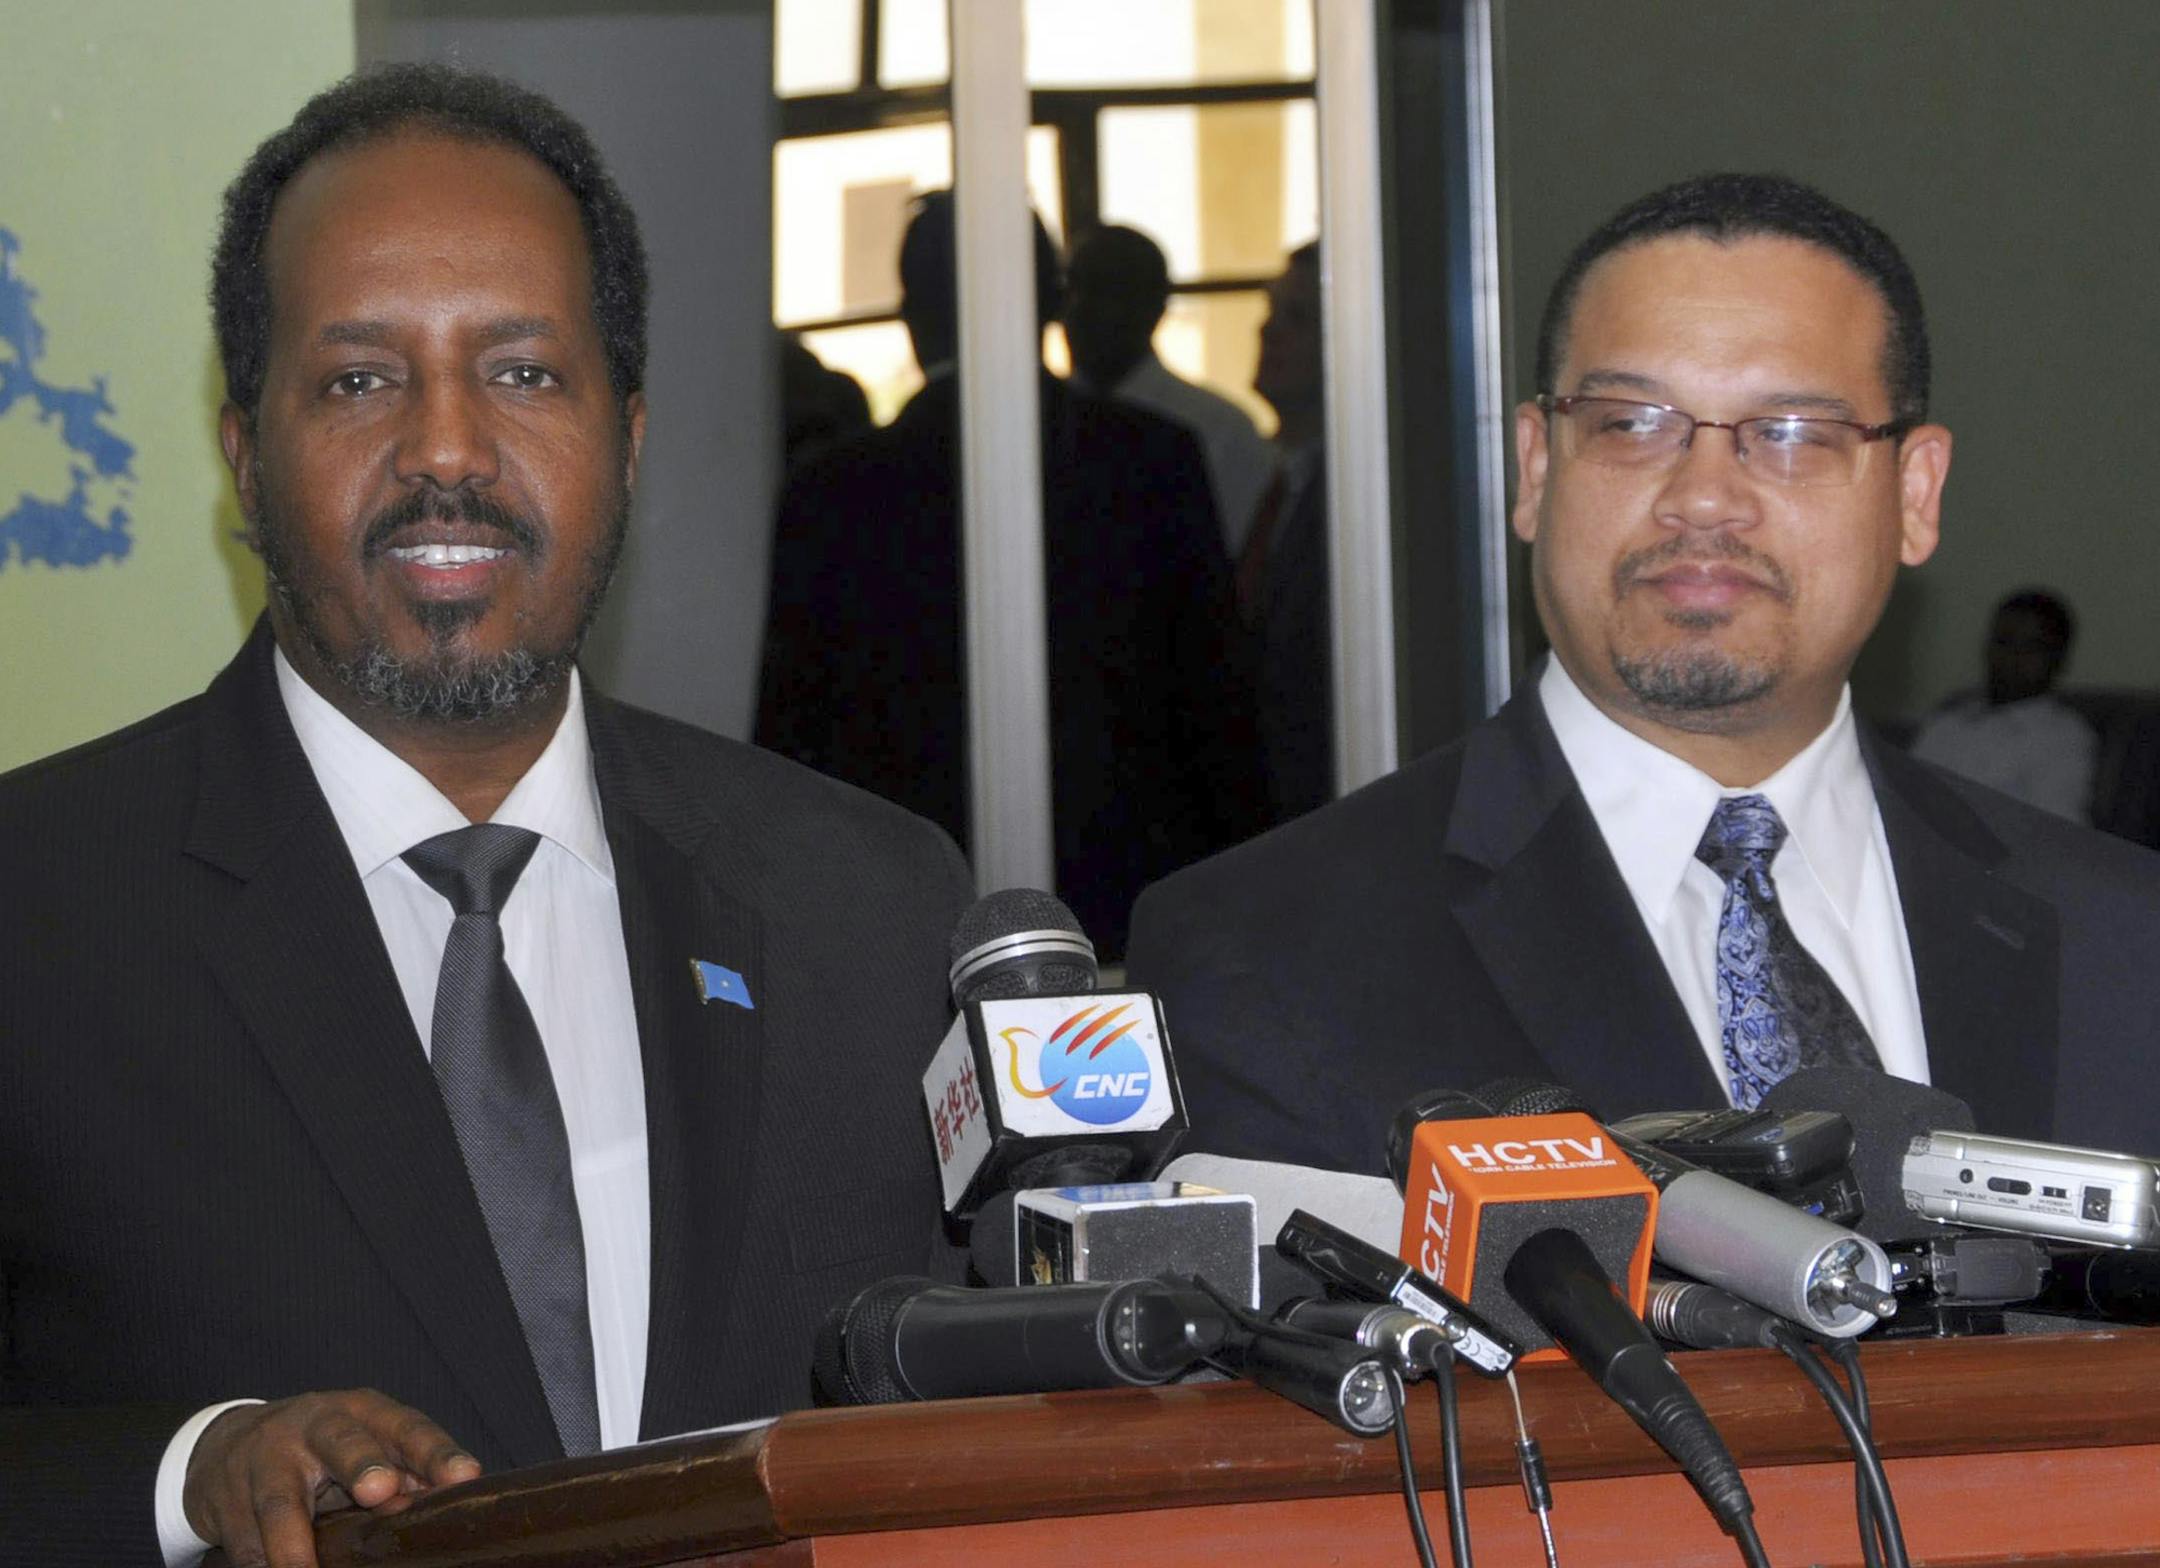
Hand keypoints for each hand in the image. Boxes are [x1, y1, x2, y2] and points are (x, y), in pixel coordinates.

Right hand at [183, 1390, 480, 1567]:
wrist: (224, 1447)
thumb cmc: (321, 1453)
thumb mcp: (366, 1450)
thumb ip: (404, 1476)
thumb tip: (440, 1514)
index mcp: (364, 1413)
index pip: (407, 1428)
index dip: (436, 1452)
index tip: (465, 1476)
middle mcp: (316, 1427)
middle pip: (342, 1442)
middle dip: (363, 1464)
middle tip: (382, 1490)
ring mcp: (266, 1461)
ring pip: (282, 1502)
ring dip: (297, 1543)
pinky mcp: (227, 1501)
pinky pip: (249, 1542)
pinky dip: (266, 1564)